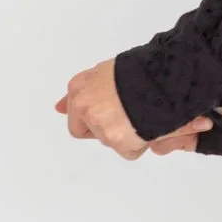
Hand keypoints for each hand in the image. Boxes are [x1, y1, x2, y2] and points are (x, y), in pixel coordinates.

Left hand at [54, 57, 210, 159]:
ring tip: (143, 115)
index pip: (76, 114)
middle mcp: (83, 104)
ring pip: (111, 140)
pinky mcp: (116, 139)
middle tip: (130, 117)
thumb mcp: (108, 71)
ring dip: (127, 134)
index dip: (93, 118)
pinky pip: (129, 151)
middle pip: (92, 131)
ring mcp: (98, 122)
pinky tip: (149, 124)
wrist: (164, 75)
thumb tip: (57, 108)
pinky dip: (141, 143)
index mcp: (80, 86)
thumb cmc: (142, 70)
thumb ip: (86, 89)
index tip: (105, 117)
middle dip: (110, 128)